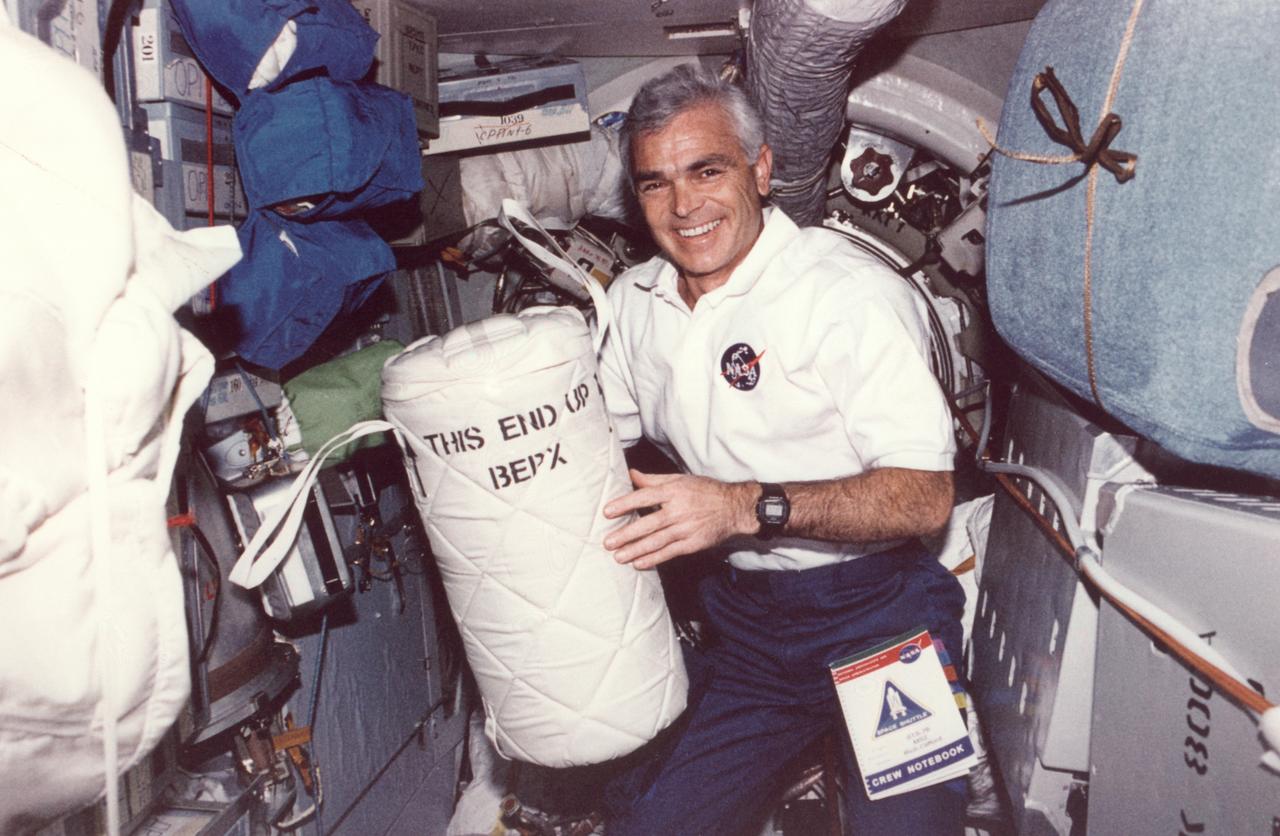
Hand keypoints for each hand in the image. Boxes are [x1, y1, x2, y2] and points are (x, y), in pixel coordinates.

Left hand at [602, 469, 756, 568]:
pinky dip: (654, 559)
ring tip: (618, 557)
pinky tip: (638, 563)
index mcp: (674, 492)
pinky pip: (669, 552)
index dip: (625, 504)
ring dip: (636, 550)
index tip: (607, 512)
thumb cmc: (705, 491)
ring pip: (657, 541)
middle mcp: (678, 510)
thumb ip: (654, 480)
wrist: (734, 508)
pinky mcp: (692, 544)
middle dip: (626, 534)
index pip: (644, 497)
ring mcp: (686, 529)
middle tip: (608, 542)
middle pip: (648, 524)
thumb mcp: (680, 480)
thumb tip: (631, 474)